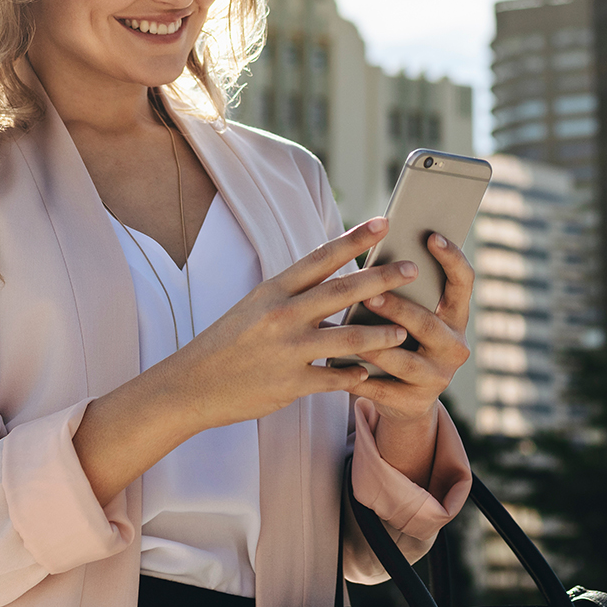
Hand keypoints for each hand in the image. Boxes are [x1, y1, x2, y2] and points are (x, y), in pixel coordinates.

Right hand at [74, 219, 452, 506]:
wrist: (193, 383)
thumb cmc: (229, 341)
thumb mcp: (255, 305)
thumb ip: (294, 293)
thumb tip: (335, 277)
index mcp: (273, 290)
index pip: (320, 258)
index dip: (354, 239)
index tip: (383, 222)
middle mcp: (282, 315)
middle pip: (343, 291)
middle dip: (382, 278)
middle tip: (413, 268)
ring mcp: (288, 350)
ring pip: (348, 336)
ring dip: (381, 333)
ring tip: (404, 330)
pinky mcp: (291, 384)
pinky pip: (335, 378)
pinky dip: (355, 374)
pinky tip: (369, 372)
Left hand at [347, 232, 472, 424]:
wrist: (404, 396)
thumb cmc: (400, 337)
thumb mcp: (409, 314)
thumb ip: (402, 289)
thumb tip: (378, 249)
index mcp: (455, 316)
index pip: (463, 283)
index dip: (452, 259)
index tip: (431, 236)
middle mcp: (454, 346)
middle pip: (428, 324)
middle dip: (400, 309)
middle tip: (373, 294)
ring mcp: (438, 377)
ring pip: (404, 361)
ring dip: (376, 346)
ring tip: (350, 333)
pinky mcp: (416, 402)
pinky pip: (384, 388)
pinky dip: (360, 378)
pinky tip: (338, 367)